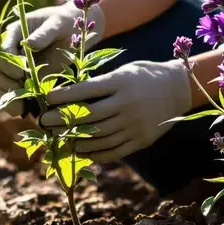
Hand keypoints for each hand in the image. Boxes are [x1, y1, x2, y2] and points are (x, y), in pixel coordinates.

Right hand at [0, 2, 104, 116]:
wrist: (70, 32)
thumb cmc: (64, 22)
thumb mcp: (58, 23)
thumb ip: (45, 33)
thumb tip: (29, 44)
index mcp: (15, 32)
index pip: (2, 48)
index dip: (9, 62)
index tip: (23, 71)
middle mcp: (9, 49)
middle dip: (5, 80)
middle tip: (21, 90)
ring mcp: (13, 65)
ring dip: (6, 94)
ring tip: (19, 107)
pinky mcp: (20, 78)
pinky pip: (8, 91)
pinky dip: (10, 101)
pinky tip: (18, 111)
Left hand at [38, 59, 190, 161]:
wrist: (179, 89)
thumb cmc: (145, 75)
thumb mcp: (124, 71)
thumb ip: (102, 83)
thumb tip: (70, 94)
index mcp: (122, 82)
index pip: (86, 90)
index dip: (64, 96)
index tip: (47, 98)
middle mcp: (127, 104)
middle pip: (89, 116)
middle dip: (63, 120)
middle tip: (44, 122)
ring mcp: (135, 124)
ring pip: (99, 136)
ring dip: (75, 139)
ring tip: (58, 139)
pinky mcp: (141, 140)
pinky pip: (114, 151)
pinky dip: (94, 153)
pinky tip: (80, 152)